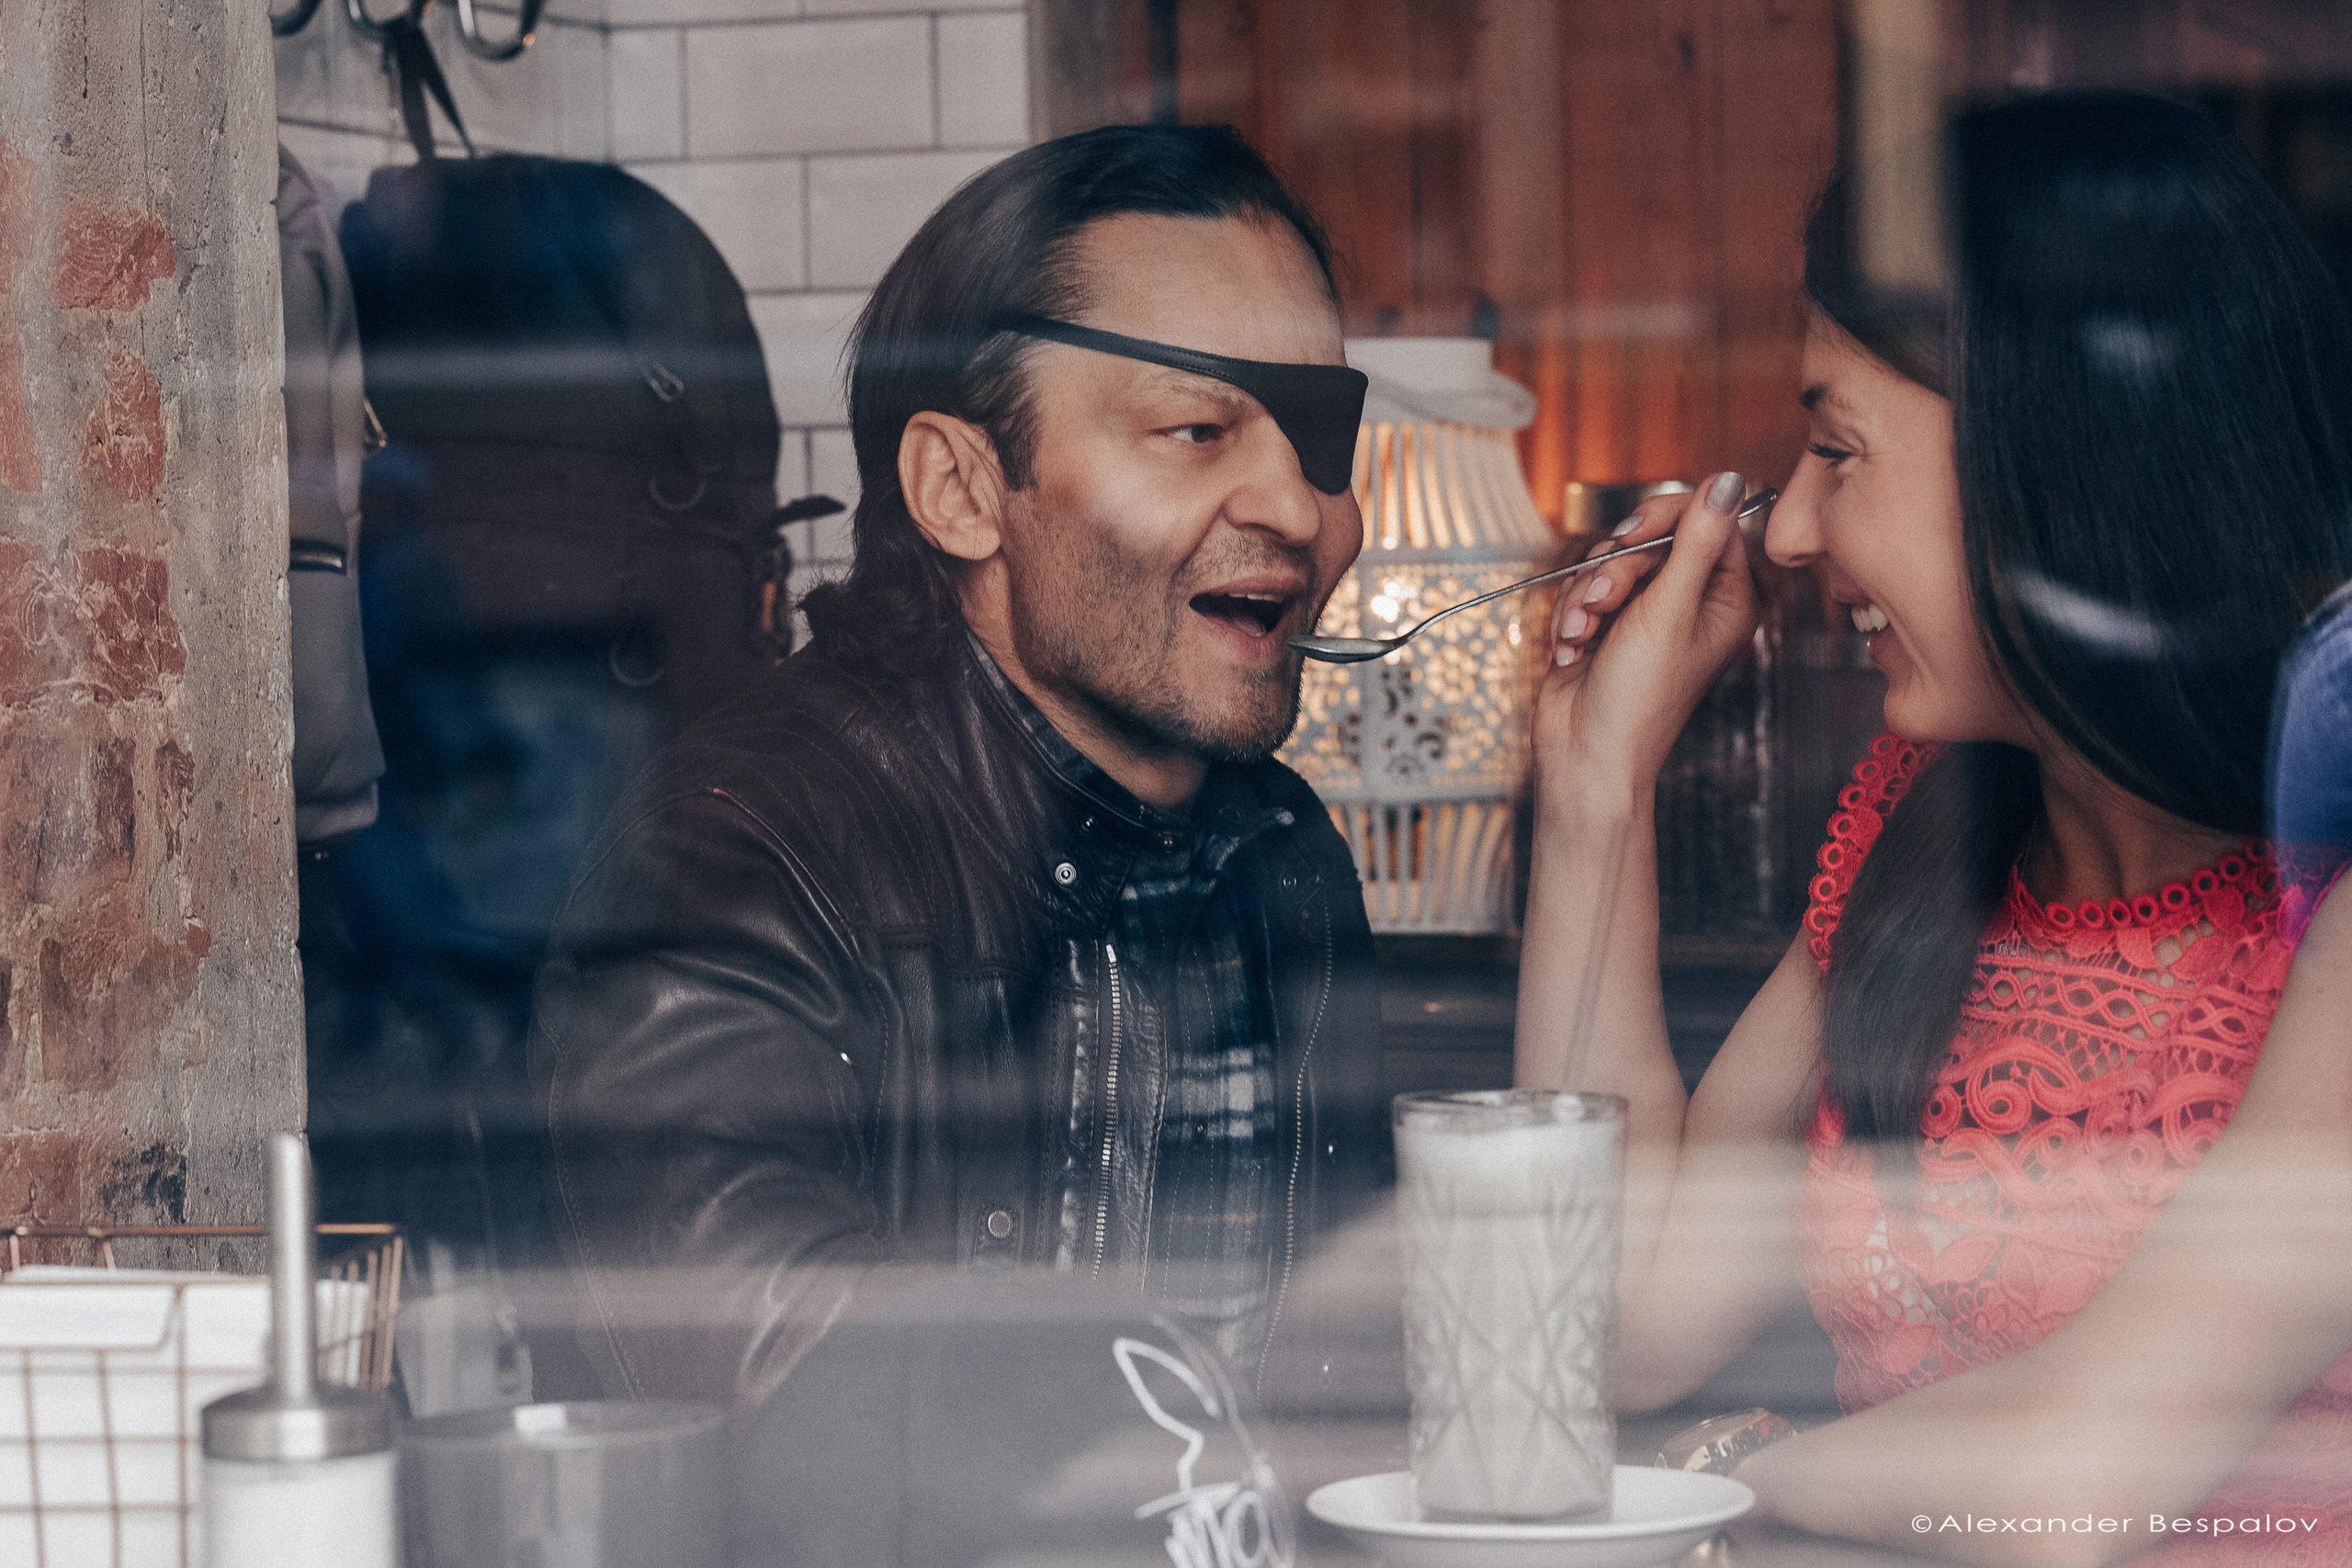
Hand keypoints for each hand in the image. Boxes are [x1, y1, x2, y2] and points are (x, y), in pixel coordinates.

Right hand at [1533, 471, 1759, 811]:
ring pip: (1610, 562)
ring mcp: (1646, 613)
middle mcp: (1690, 601)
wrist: (1585, 753)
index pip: (1707, 521)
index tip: (1631, 537)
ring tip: (1585, 633)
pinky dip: (1572, 613)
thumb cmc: (1639, 699)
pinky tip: (1572, 646)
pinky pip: (1584, 587)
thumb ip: (1697, 542)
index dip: (1664, 520)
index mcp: (1726, 598)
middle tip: (1606, 602)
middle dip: (1616, 568)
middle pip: (1651, 537)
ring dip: (1587, 594)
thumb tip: (1729, 480)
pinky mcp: (1607, 624)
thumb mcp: (1669, 611)